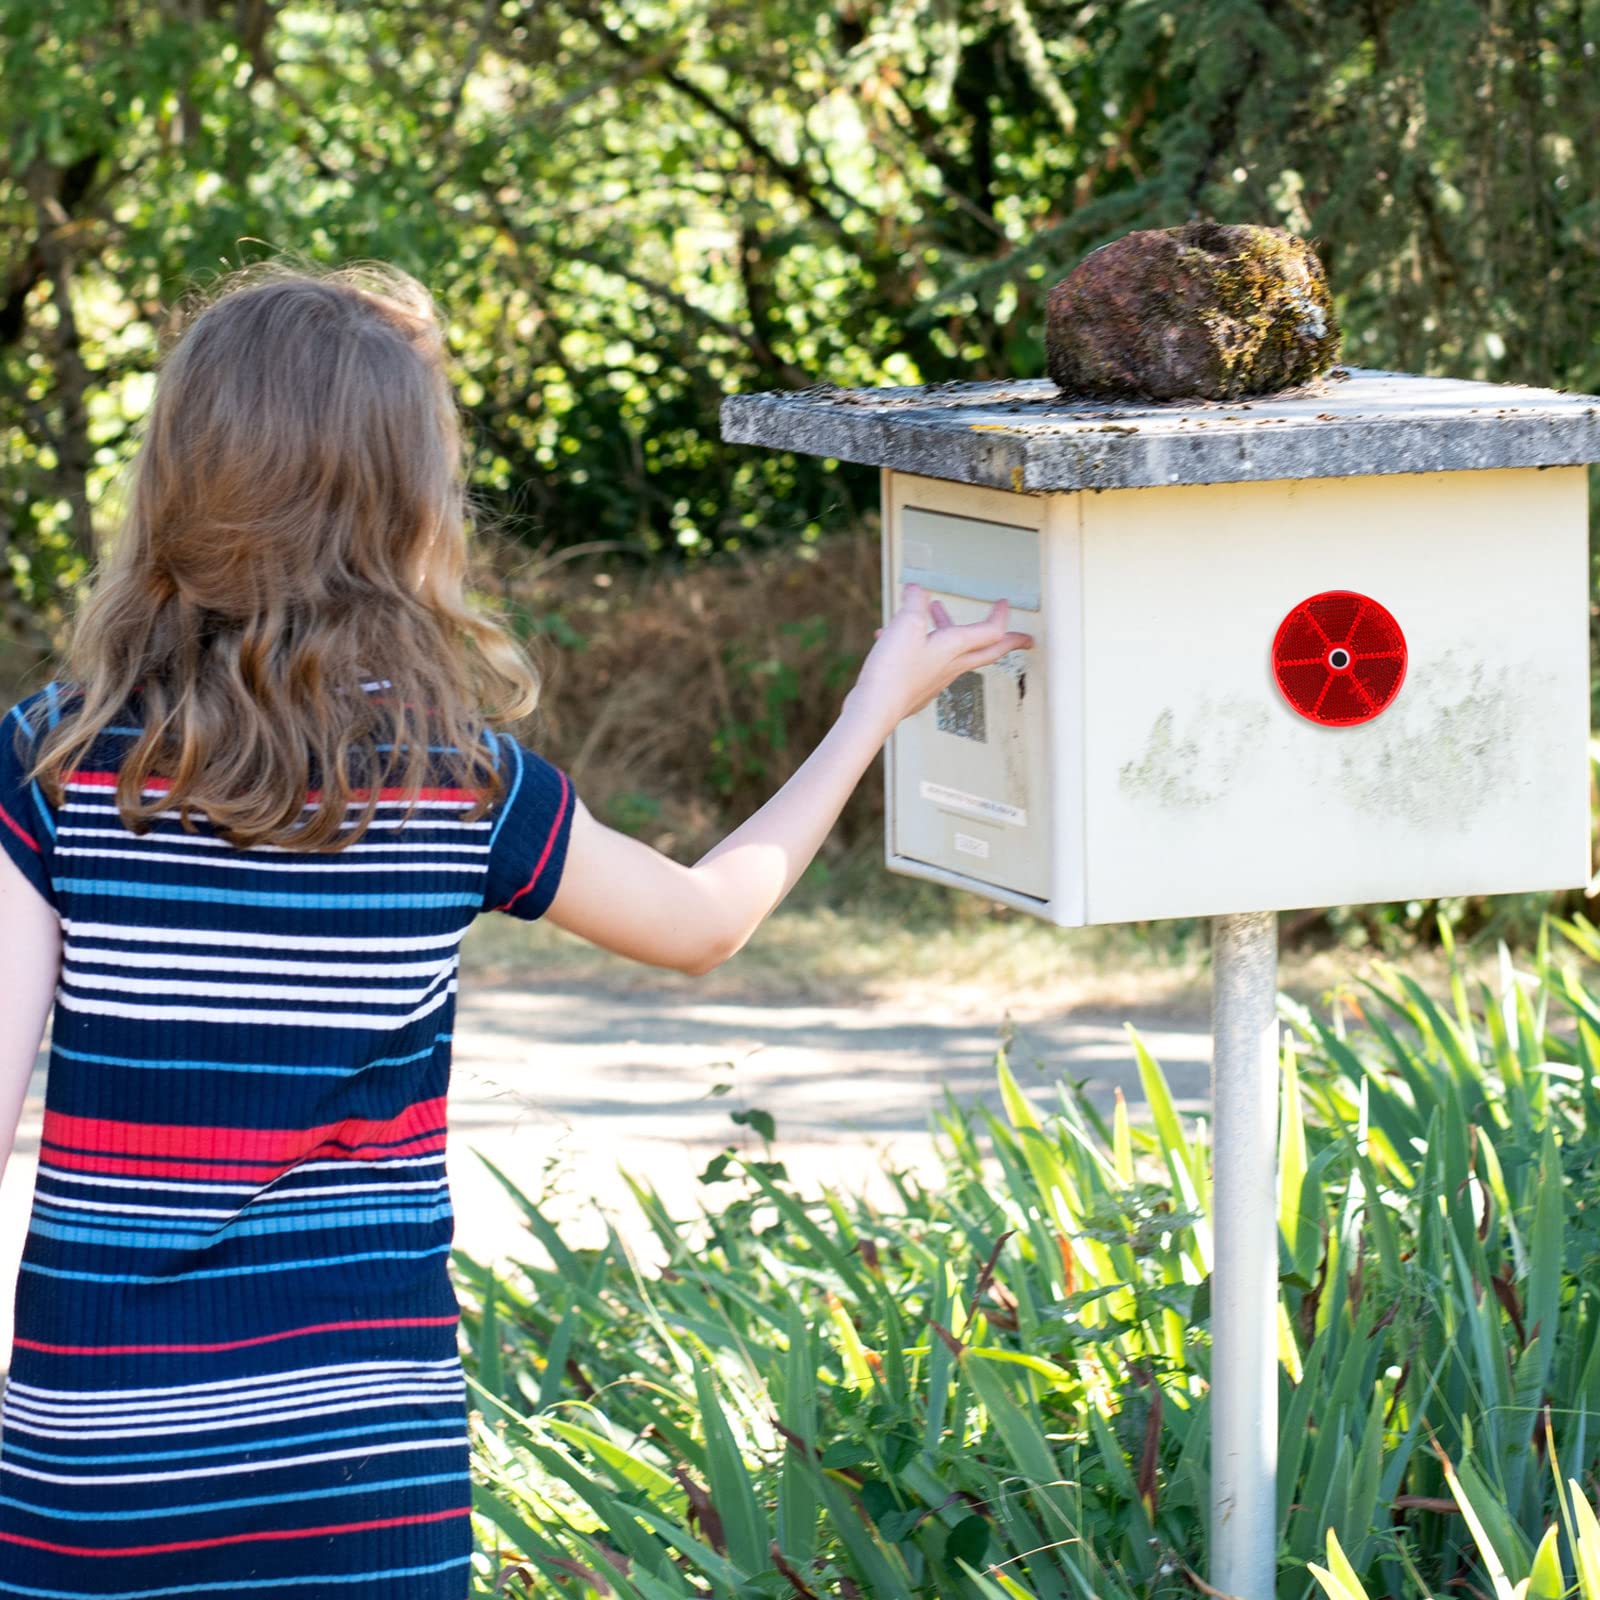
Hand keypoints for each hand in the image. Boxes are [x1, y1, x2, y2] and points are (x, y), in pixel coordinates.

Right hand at [849, 583, 1034, 732]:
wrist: (875, 708)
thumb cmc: (894, 671)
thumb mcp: (905, 624)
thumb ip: (915, 602)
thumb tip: (918, 589)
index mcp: (955, 648)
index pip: (991, 632)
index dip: (1001, 615)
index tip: (1004, 604)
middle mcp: (950, 666)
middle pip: (987, 651)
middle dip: (1008, 642)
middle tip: (1025, 640)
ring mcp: (934, 679)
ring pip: (952, 652)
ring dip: (950, 631)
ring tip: (937, 612)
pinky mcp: (916, 688)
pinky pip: (926, 661)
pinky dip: (919, 645)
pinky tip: (896, 638)